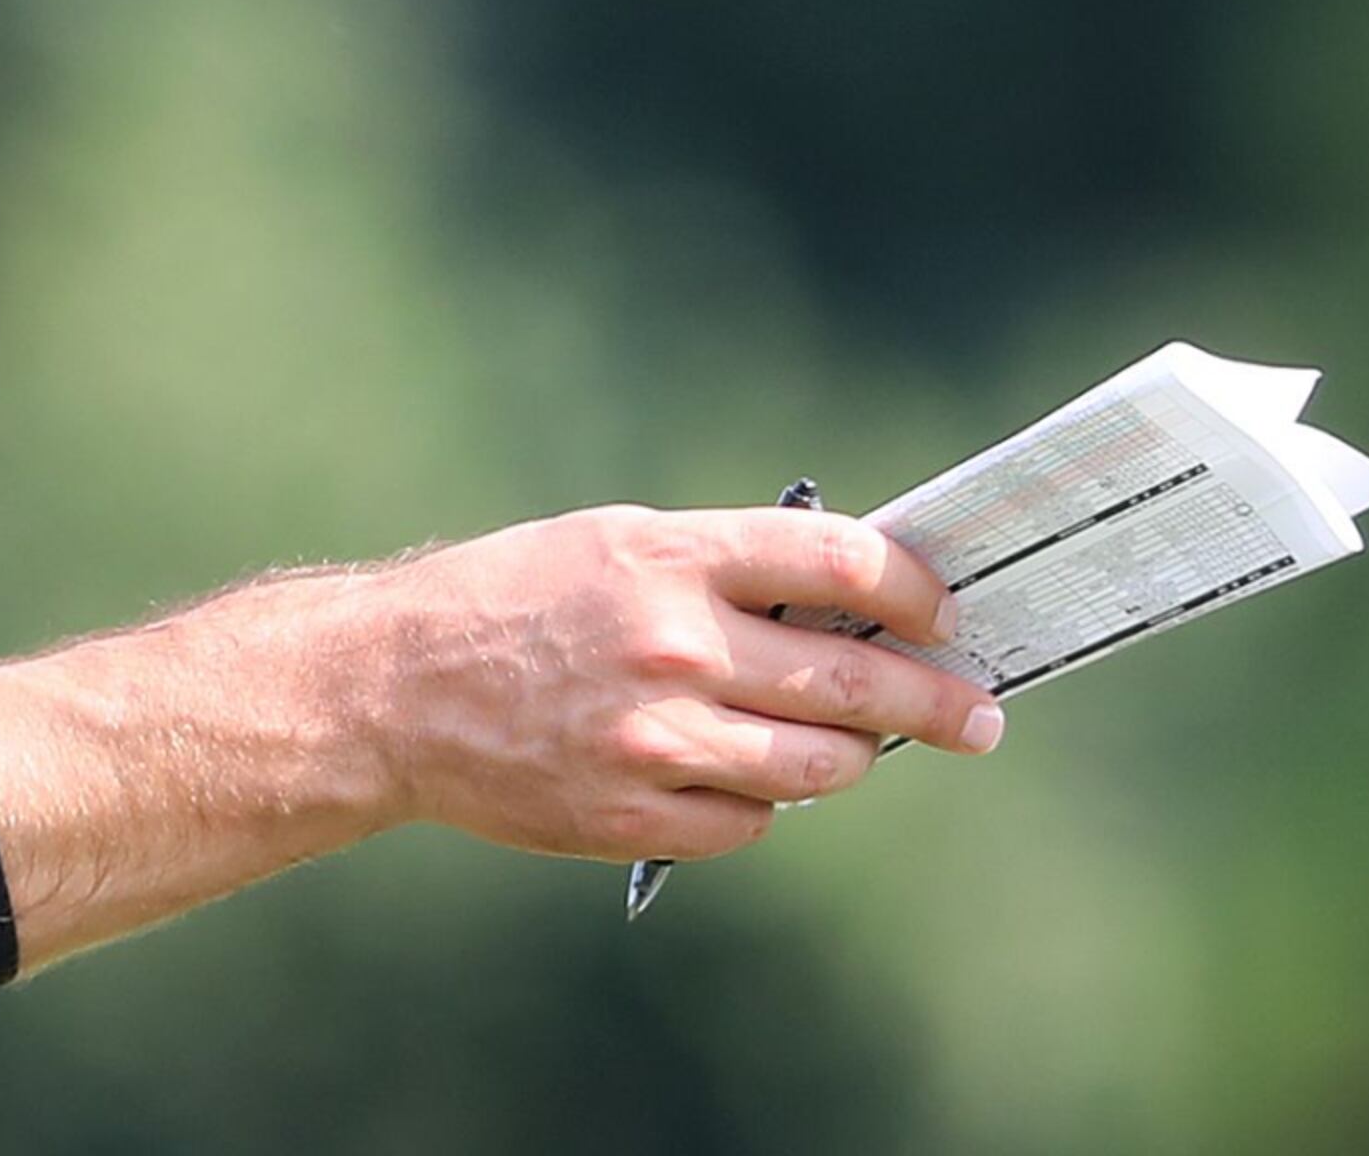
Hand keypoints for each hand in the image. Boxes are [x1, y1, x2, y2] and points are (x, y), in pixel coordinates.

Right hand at [348, 503, 1004, 862]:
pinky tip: (729, 776)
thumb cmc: (505, 602)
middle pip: (856, 679)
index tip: (944, 611)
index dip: (917, 589)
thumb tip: (848, 604)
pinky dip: (757, 803)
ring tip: (852, 746)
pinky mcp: (631, 815)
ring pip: (820, 767)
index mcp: (666, 558)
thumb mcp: (608, 545)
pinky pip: (748, 824)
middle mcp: (669, 646)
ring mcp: (653, 740)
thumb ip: (721, 568)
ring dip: (851, 756)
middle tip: (978, 715)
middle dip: (939, 701)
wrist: (390, 689)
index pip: (841, 563)